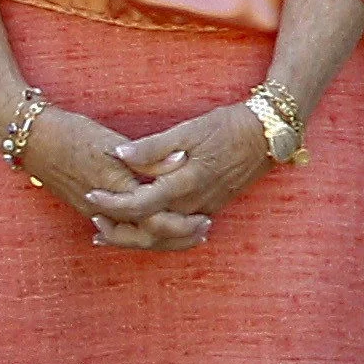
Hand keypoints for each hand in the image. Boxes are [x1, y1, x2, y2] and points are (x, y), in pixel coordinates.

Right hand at [12, 106, 208, 250]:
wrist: (32, 140)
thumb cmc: (74, 135)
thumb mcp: (112, 141)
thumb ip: (148, 155)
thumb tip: (181, 160)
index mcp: (115, 189)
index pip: (154, 219)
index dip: (181, 224)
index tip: (205, 219)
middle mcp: (104, 207)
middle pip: (146, 235)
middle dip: (176, 237)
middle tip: (203, 230)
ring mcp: (93, 210)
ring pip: (132, 235)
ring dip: (159, 236)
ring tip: (186, 230)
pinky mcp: (87, 207)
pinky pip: (117, 228)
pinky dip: (137, 232)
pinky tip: (152, 229)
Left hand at [84, 103, 274, 247]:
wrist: (271, 135)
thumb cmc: (230, 126)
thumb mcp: (191, 129)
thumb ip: (154, 146)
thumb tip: (119, 154)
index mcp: (186, 182)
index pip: (140, 204)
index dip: (112, 202)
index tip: (92, 192)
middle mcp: (195, 203)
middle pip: (148, 231)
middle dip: (117, 230)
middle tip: (93, 220)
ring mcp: (206, 209)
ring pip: (164, 236)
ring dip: (134, 237)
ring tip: (109, 230)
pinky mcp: (213, 208)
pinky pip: (179, 231)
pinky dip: (156, 234)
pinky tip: (145, 225)